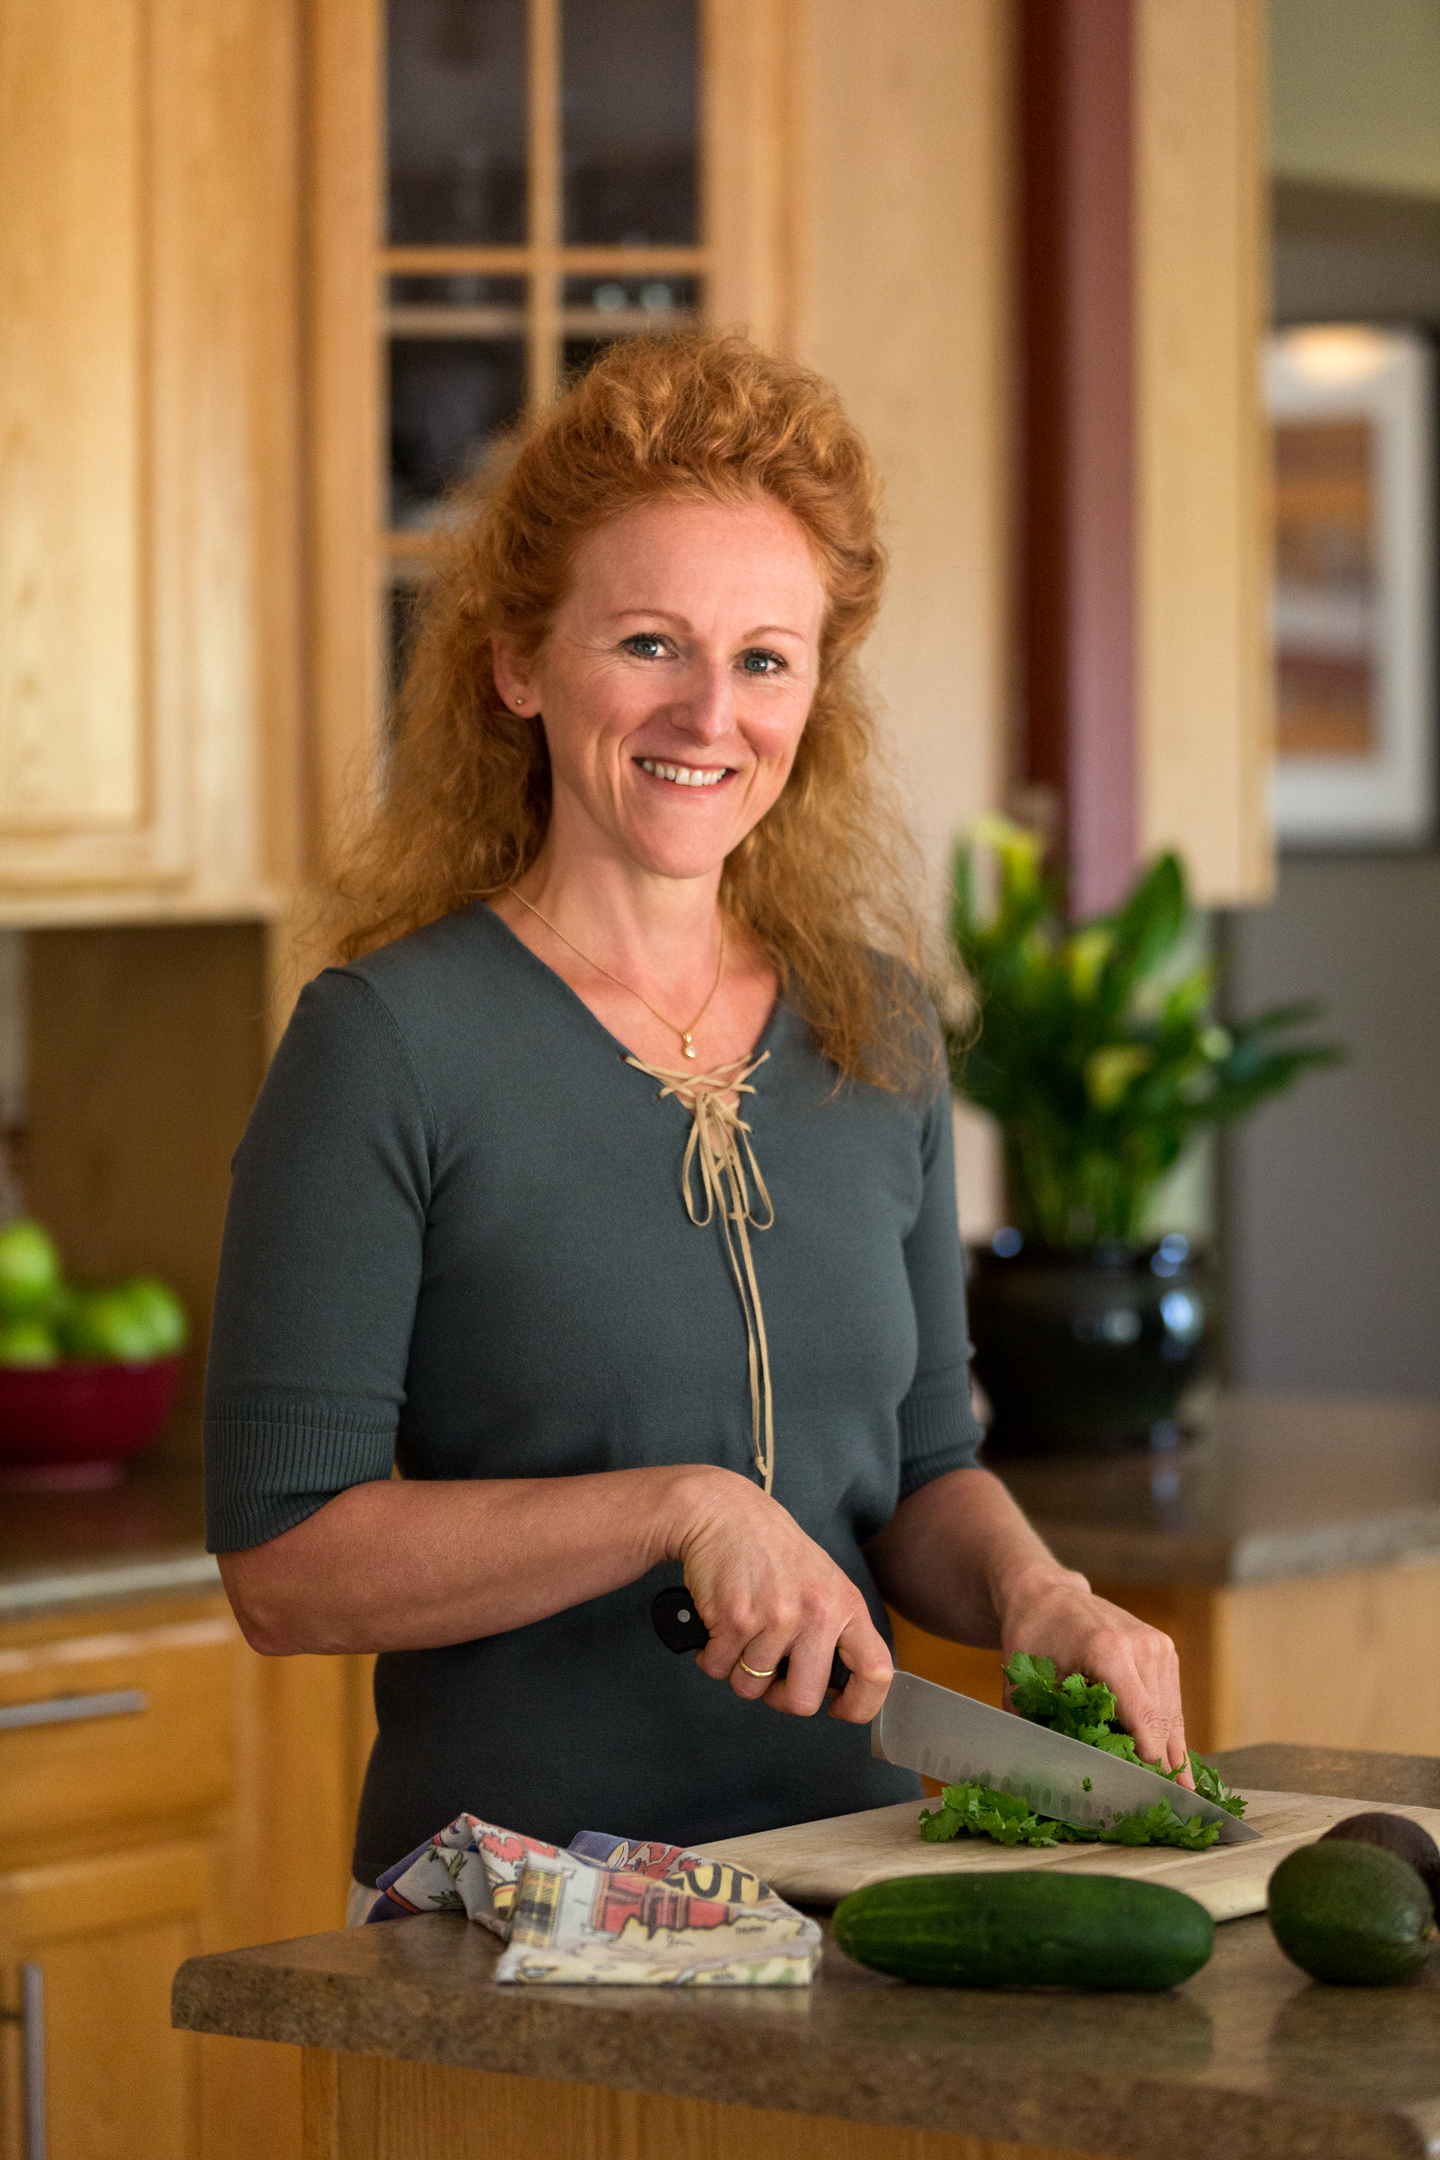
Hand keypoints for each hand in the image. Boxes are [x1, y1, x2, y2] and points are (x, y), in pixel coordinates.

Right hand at [667, 1467, 892, 1723]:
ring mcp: (775, 1617)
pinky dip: (712, 1656)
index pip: (876, 1672)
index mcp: (845, 1605)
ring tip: (739, 1635)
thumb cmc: (771, 1549)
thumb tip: (832, 1688)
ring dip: (738, 1670)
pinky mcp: (735, 1618)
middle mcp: (816, 1613)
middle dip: (778, 1698)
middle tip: (768, 1673)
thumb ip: (832, 1627)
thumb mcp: (822, 1580)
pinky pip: (719, 1668)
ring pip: (751, 1687)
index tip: (839, 1708)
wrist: (724, 1512)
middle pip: (803, 1700)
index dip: (861, 1704)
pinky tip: (718, 1628)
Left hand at [996, 1564, 1191, 1783]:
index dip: (1152, 1763)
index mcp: (1108, 1651)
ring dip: (1170, 1755)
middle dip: (1161, 1769)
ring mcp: (1159, 1647)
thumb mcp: (1024, 1686)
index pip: (1143, 1720)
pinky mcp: (1165, 1650)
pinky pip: (1172, 1703)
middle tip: (1163, 1812)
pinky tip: (1169, 1765)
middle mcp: (1142, 1648)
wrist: (1047, 1594)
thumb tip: (1047, 1779)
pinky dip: (1168, 1733)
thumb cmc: (1030, 1640)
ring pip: (1174, 1718)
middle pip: (1163, 1725)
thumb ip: (1038, 1730)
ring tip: (1173, 1799)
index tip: (1154, 1797)